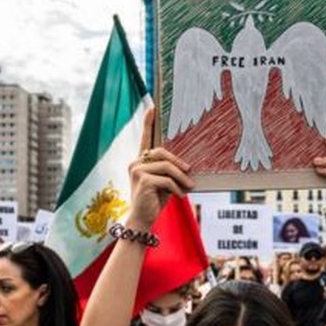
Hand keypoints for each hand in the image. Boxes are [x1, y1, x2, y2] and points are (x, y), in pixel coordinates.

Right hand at [127, 109, 194, 230]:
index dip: (148, 123)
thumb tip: (187, 164)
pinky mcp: (142, 180)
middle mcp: (135, 163)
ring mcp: (137, 171)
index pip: (145, 139)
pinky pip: (167, 179)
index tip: (152, 107)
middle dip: (179, 163)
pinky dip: (177, 188)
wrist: (143, 219)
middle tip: (190, 173)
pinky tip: (180, 196)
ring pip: (167, 166)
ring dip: (182, 178)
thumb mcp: (165, 182)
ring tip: (190, 187)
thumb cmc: (155, 201)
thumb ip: (170, 170)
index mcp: (140, 161)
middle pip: (162, 152)